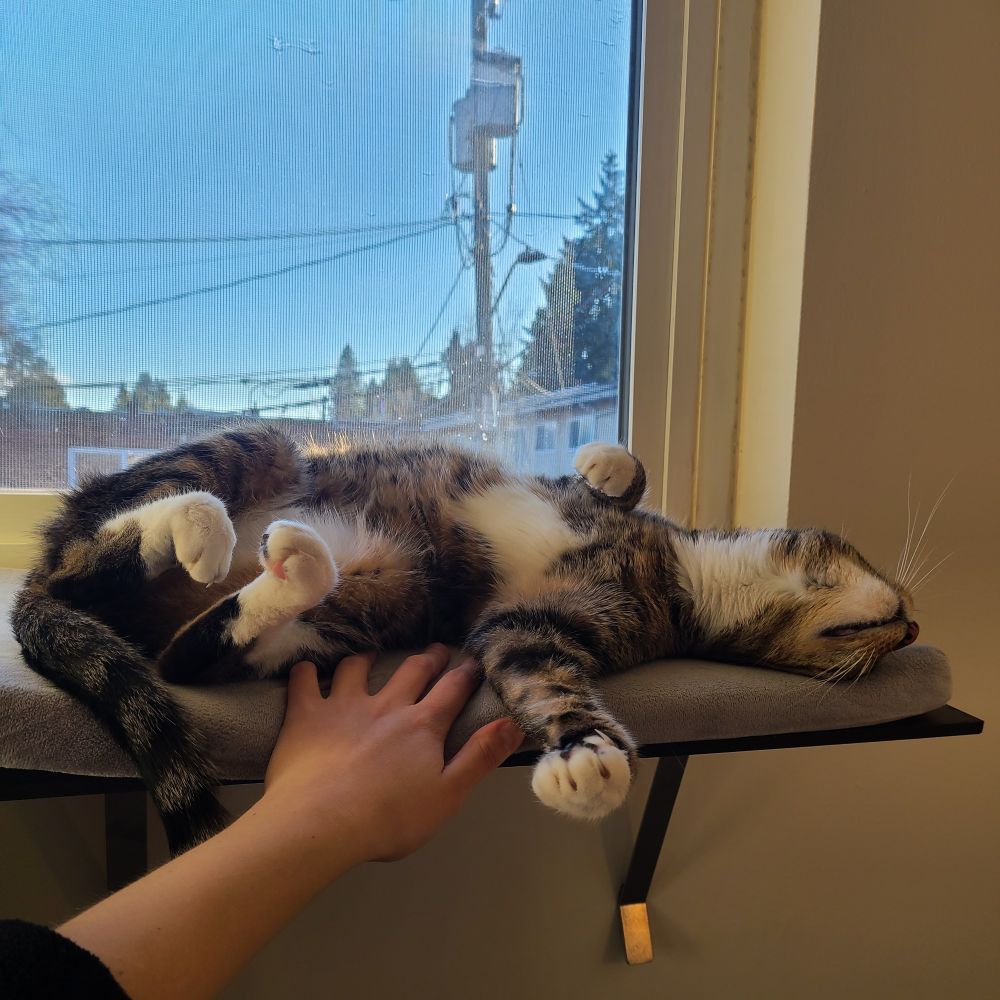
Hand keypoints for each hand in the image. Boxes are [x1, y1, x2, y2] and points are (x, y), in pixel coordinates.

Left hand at [262, 644, 523, 867]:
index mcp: (423, 725)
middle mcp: (386, 705)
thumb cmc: (389, 818)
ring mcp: (343, 705)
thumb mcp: (448, 795)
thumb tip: (514, 722)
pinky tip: (306, 669)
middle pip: (412, 670)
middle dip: (428, 658)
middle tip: (437, 649)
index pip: (452, 689)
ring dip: (367, 657)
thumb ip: (481, 756)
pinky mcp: (306, 715)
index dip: (466, 673)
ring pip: (357, 667)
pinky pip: (305, 681)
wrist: (320, 823)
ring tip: (371, 654)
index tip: (474, 660)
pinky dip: (306, 672)